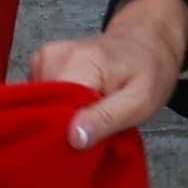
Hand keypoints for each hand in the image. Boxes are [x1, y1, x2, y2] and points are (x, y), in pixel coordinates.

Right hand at [26, 0, 187, 149]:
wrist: (144, 44)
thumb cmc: (147, 72)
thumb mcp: (140, 101)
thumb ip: (107, 119)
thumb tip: (74, 137)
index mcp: (79, 62)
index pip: (54, 109)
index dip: (67, 132)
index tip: (86, 142)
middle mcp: (55, 55)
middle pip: (44, 107)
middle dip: (63, 126)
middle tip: (94, 128)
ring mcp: (45, 58)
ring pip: (40, 104)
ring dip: (60, 117)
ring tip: (89, 112)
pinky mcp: (41, 63)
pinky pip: (40, 97)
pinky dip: (56, 106)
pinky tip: (77, 103)